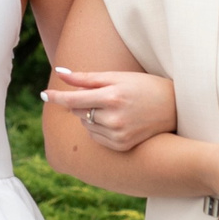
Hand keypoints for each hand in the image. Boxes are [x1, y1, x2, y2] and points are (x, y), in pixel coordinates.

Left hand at [43, 66, 177, 152]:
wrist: (174, 108)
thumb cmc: (144, 86)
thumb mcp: (117, 77)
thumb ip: (86, 78)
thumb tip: (59, 73)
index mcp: (112, 97)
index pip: (74, 100)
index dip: (57, 97)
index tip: (44, 95)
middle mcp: (114, 119)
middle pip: (79, 112)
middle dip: (83, 103)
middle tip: (104, 95)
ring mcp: (118, 135)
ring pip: (86, 126)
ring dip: (90, 116)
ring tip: (114, 108)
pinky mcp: (121, 146)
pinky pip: (96, 138)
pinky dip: (99, 129)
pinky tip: (116, 121)